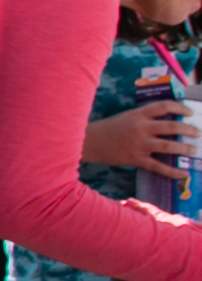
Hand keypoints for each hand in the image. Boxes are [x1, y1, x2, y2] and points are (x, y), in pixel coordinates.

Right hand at [82, 101, 199, 178]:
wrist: (90, 142)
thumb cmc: (110, 128)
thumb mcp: (128, 117)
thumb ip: (146, 118)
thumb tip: (170, 123)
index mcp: (138, 114)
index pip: (164, 106)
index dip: (180, 108)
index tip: (190, 113)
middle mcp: (140, 128)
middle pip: (170, 126)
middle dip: (188, 129)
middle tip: (197, 133)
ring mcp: (138, 144)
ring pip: (168, 146)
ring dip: (184, 148)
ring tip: (194, 150)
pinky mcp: (136, 159)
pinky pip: (158, 166)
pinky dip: (173, 171)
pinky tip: (183, 173)